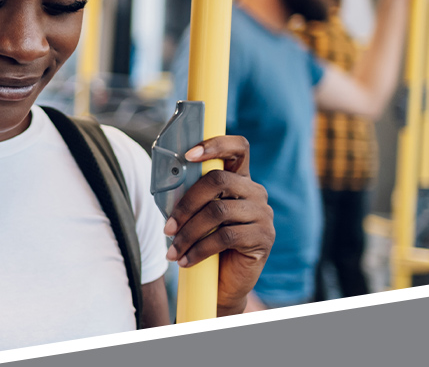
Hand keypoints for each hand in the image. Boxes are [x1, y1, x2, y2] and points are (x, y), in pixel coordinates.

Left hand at [162, 135, 274, 316]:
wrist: (223, 285)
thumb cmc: (205, 244)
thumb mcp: (197, 216)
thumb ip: (191, 195)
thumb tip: (165, 180)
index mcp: (240, 180)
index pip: (237, 148)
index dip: (215, 144)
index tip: (187, 154)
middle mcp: (255, 192)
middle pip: (219, 180)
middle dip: (186, 204)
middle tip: (167, 227)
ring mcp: (263, 214)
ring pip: (218, 211)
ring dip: (188, 233)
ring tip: (173, 251)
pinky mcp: (263, 237)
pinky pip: (225, 237)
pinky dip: (199, 250)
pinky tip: (186, 261)